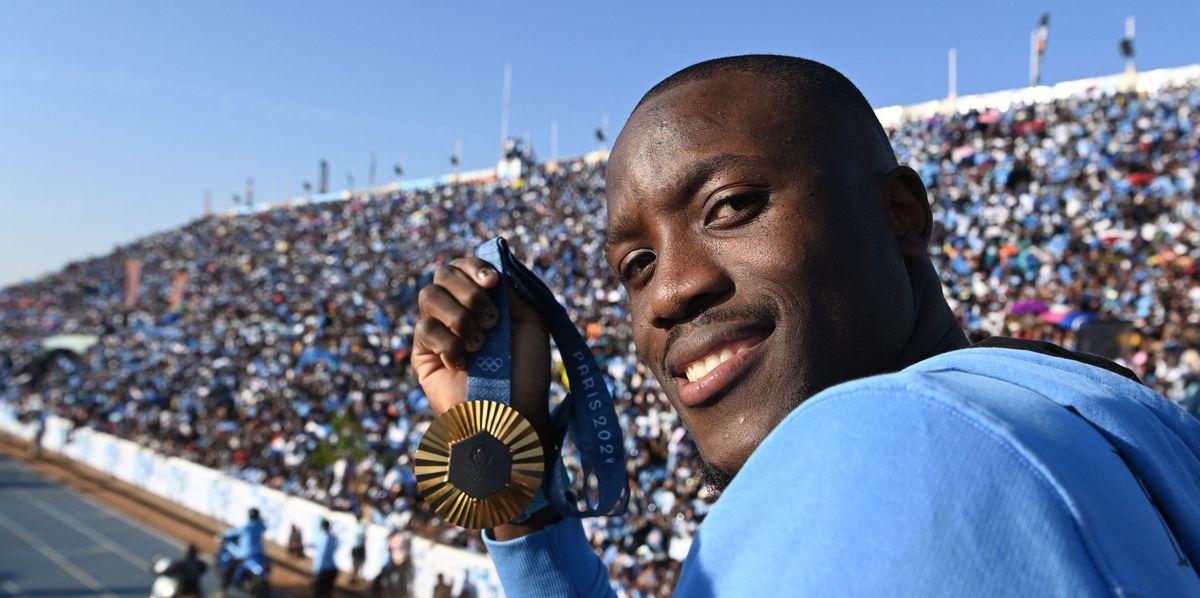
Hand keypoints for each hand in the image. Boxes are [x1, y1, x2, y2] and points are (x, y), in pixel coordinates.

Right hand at [411, 257, 553, 457]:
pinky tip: (464, 364)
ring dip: (459, 316)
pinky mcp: (423, 354)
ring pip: (429, 295)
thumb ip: (511, 292)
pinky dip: (448, 343)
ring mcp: (439, 331)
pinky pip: (424, 329)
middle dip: (468, 291)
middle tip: (491, 321)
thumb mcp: (530, 323)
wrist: (512, 415)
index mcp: (483, 300)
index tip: (493, 282)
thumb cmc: (526, 373)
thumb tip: (493, 268)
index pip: (466, 266)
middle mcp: (458, 310)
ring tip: (480, 344)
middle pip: (443, 273)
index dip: (475, 267)